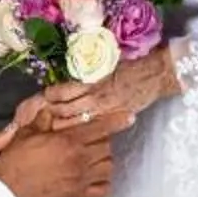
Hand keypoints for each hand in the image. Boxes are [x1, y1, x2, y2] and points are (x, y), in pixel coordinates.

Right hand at [0, 101, 127, 196]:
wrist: (8, 192)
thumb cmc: (15, 162)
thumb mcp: (27, 133)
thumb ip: (44, 119)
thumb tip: (52, 109)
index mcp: (69, 142)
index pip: (101, 128)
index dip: (117, 120)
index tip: (129, 117)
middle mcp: (80, 161)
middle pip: (107, 146)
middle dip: (103, 139)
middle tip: (92, 137)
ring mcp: (81, 180)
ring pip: (108, 167)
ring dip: (104, 160)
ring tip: (93, 157)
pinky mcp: (77, 196)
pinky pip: (102, 190)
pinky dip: (103, 183)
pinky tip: (95, 178)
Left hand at [46, 45, 180, 129]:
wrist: (154, 74)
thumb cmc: (130, 64)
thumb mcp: (104, 64)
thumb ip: (87, 74)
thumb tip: (71, 79)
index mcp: (89, 81)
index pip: (61, 92)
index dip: (50, 95)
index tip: (45, 96)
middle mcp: (94, 97)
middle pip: (63, 111)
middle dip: (50, 113)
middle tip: (43, 115)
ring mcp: (103, 111)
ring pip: (74, 124)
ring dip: (61, 125)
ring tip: (53, 127)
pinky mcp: (112, 118)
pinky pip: (91, 128)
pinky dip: (79, 130)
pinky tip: (74, 132)